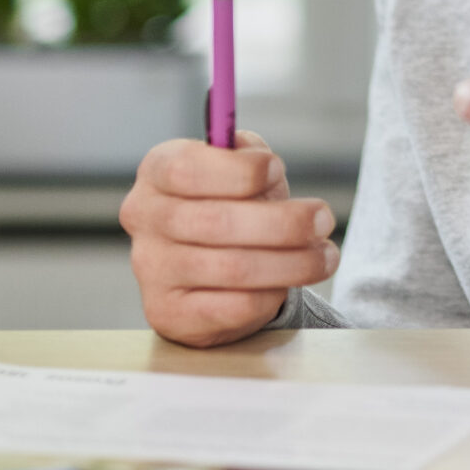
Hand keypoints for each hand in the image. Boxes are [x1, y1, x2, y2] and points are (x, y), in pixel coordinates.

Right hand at [120, 130, 340, 347]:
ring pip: (233, 268)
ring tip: (325, 256)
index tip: (278, 169)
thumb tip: (264, 163)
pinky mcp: (167, 313)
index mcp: (157, 172)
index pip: (186, 168)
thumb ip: (248, 157)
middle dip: (284, 222)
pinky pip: (234, 306)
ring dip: (292, 262)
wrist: (210, 270)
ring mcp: (151, 270)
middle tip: (324, 219)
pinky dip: (271, 295)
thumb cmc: (231, 204)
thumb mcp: (241, 169)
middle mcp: (145, 219)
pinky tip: (288, 285)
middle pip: (217, 222)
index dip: (239, 170)